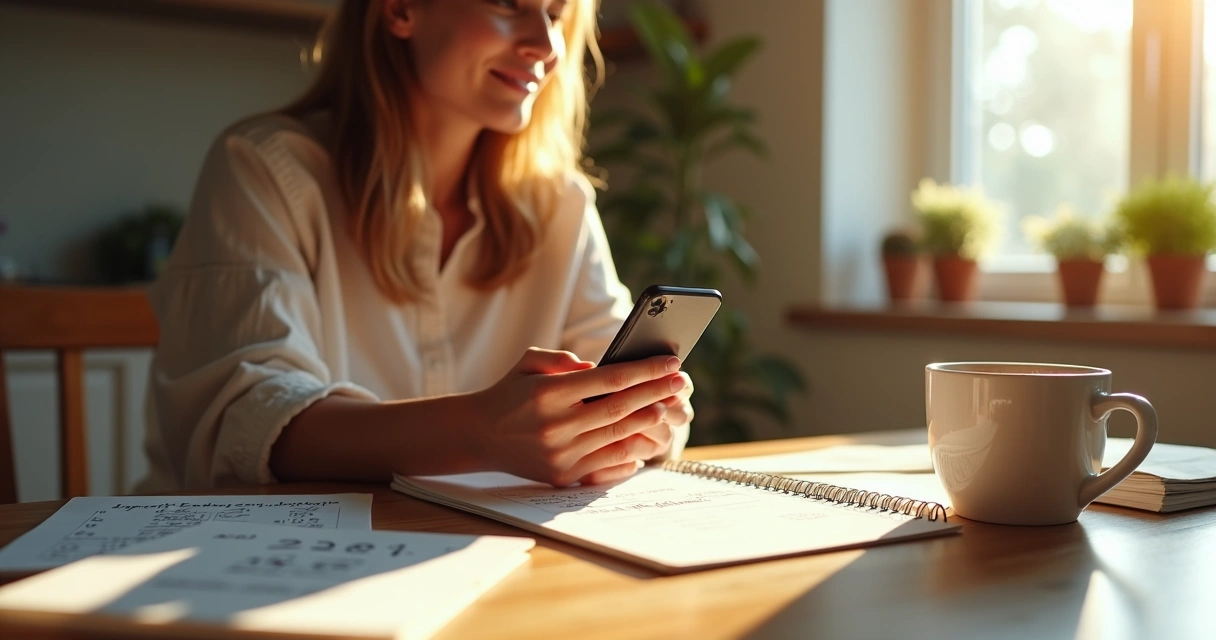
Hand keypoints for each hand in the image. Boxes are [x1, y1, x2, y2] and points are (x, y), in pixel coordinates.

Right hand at [474, 348, 683, 486]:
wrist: (478, 435)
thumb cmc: (510, 393)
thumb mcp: (528, 363)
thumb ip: (563, 360)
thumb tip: (598, 369)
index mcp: (549, 393)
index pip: (609, 380)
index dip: (644, 371)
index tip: (670, 362)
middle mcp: (556, 426)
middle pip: (620, 408)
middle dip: (656, 393)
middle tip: (682, 382)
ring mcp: (561, 454)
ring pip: (619, 437)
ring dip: (650, 423)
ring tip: (670, 408)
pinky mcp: (563, 476)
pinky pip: (608, 465)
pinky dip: (631, 452)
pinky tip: (647, 438)